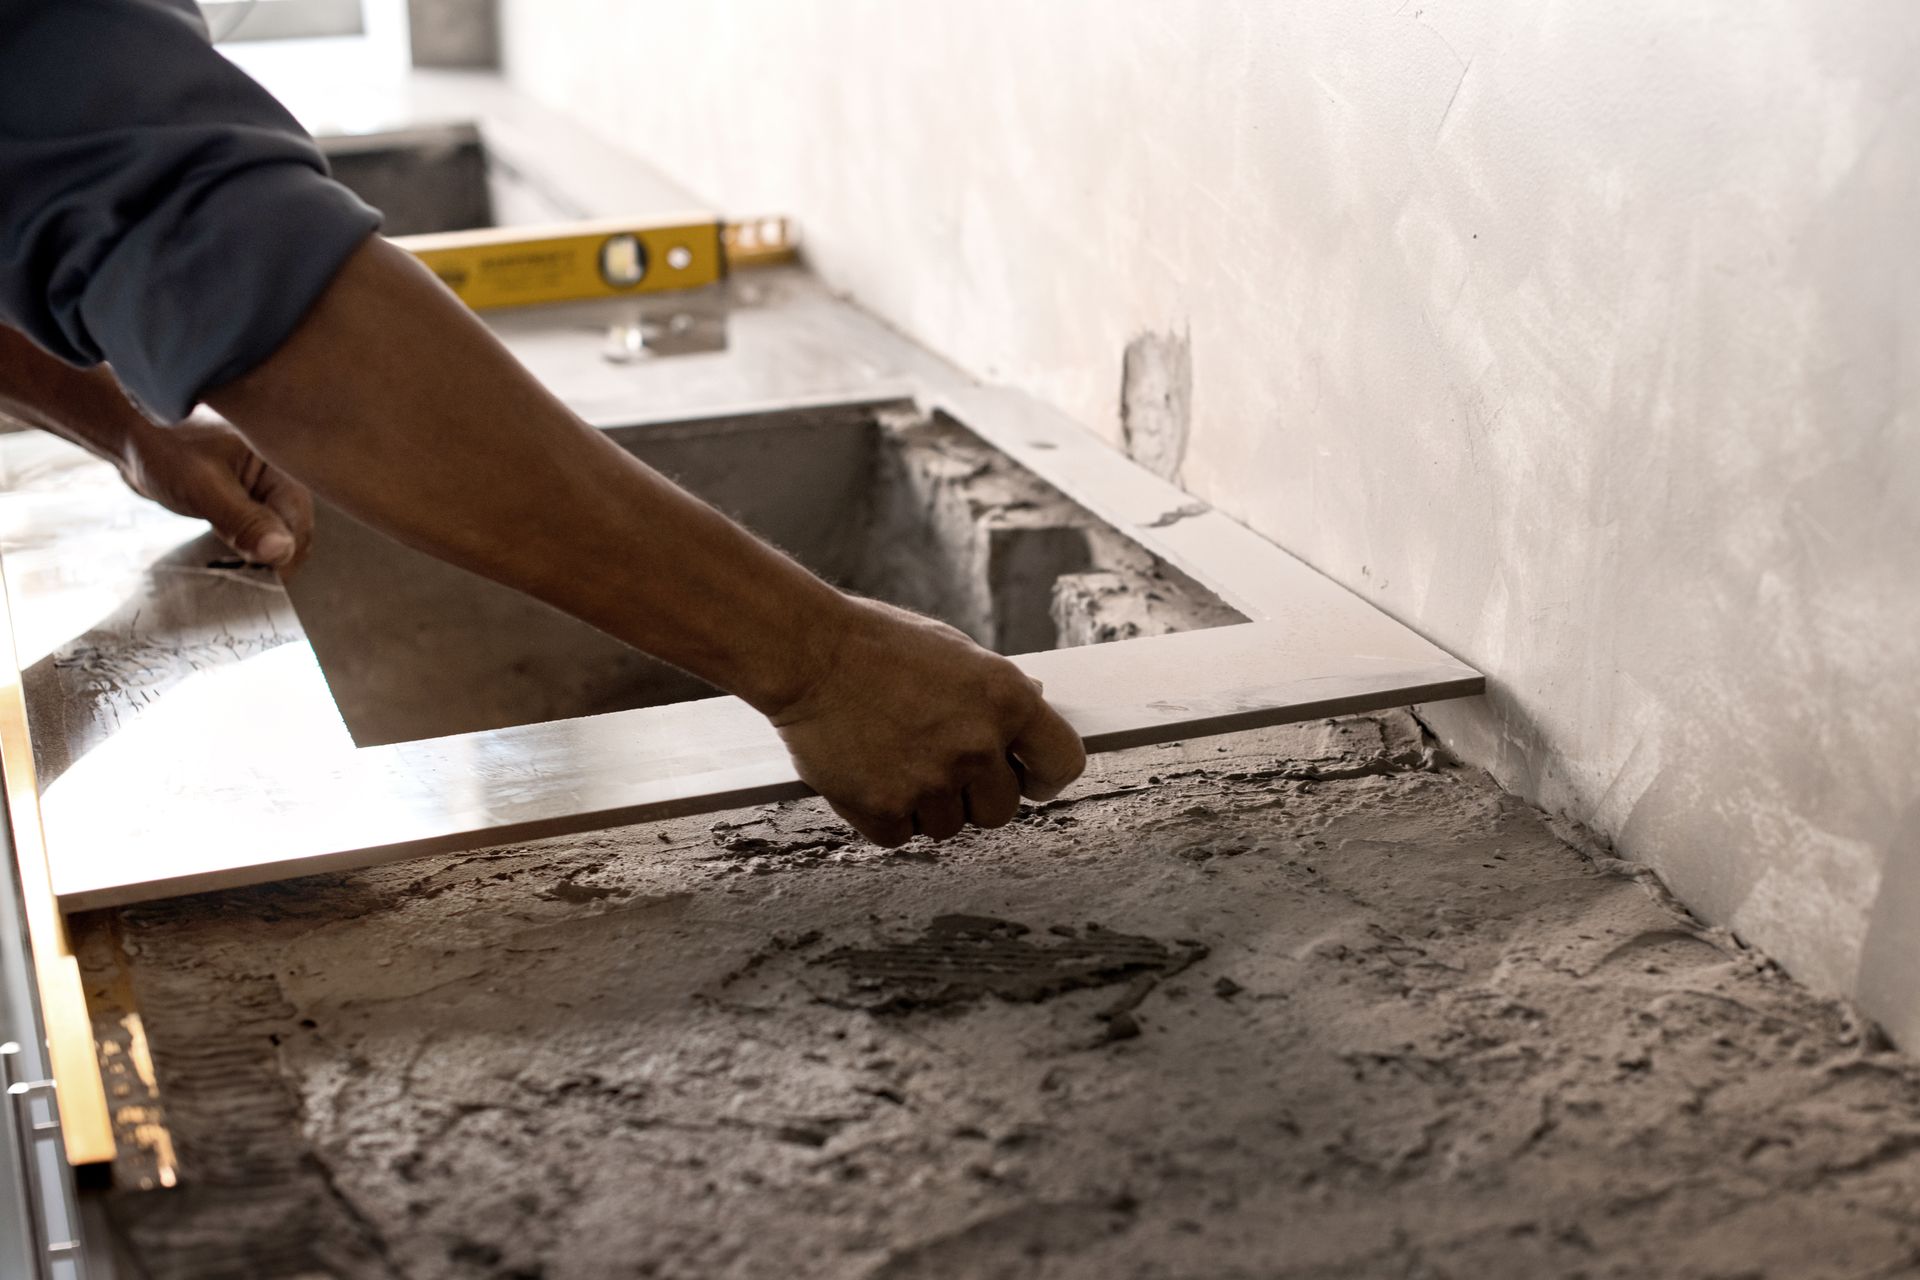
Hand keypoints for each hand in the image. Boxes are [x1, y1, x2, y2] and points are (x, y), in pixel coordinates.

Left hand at [120, 415, 313, 568]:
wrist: (128, 433)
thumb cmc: (162, 447)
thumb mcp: (204, 488)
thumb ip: (244, 521)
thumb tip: (281, 552)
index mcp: (280, 465)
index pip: (298, 522)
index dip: (284, 555)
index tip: (261, 581)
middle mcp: (277, 475)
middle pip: (291, 529)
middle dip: (272, 557)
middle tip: (242, 579)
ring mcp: (260, 487)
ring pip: (273, 532)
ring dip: (257, 554)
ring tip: (232, 569)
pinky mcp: (243, 496)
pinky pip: (255, 528)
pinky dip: (245, 545)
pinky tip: (226, 555)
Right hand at [770, 599, 1086, 845]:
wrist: (807, 654)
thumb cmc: (879, 645)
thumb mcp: (956, 652)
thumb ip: (997, 692)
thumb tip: (1034, 708)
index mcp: (1007, 700)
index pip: (1062, 763)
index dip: (1043, 776)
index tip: (1027, 778)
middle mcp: (978, 745)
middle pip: (1002, 810)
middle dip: (976, 796)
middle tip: (938, 763)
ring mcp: (933, 782)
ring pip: (949, 827)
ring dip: (926, 805)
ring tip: (893, 758)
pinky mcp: (886, 808)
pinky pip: (901, 834)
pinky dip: (885, 814)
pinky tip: (867, 773)